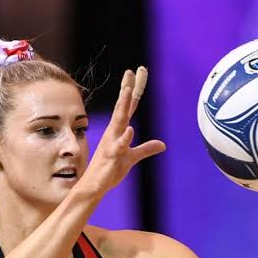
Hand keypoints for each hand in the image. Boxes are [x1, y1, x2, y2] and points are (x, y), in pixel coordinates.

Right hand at [78, 67, 165, 196]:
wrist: (95, 186)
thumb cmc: (110, 170)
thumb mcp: (132, 158)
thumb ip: (146, 149)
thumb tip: (162, 144)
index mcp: (119, 130)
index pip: (129, 106)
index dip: (134, 90)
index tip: (137, 72)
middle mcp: (114, 132)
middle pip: (123, 107)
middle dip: (128, 89)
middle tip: (132, 71)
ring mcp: (112, 142)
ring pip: (119, 120)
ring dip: (122, 105)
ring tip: (127, 90)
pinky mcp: (111, 156)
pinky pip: (119, 145)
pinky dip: (125, 137)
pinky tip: (130, 129)